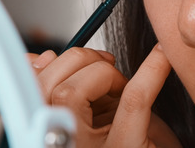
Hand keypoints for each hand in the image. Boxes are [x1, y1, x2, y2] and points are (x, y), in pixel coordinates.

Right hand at [28, 44, 181, 147]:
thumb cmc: (130, 141)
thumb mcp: (95, 115)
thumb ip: (69, 89)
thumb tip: (39, 58)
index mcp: (57, 135)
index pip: (33, 94)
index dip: (41, 68)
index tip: (54, 57)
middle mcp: (67, 144)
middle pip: (50, 89)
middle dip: (77, 60)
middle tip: (103, 66)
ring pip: (73, 93)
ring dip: (102, 72)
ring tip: (119, 84)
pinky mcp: (126, 147)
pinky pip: (133, 99)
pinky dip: (150, 70)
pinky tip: (162, 56)